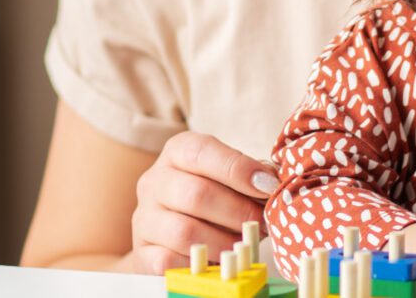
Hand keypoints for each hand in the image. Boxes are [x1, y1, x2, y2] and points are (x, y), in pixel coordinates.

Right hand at [125, 131, 278, 273]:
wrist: (171, 235)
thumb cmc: (212, 199)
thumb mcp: (227, 178)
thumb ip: (249, 175)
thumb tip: (273, 183)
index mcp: (176, 153)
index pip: (201, 151)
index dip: (238, 168)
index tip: (268, 186)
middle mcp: (154, 181)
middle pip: (196, 194)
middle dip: (238, 211)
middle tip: (263, 223)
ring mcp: (144, 218)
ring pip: (185, 232)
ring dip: (224, 242)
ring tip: (245, 244)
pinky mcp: (142, 252)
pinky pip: (170, 262)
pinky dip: (200, 264)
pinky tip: (219, 261)